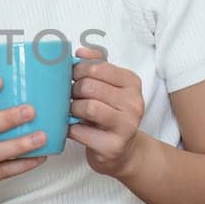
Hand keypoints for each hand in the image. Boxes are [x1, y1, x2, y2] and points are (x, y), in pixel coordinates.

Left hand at [67, 46, 148, 178]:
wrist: (123, 151)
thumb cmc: (110, 113)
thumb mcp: (108, 86)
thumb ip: (96, 65)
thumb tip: (79, 52)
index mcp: (132, 83)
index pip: (98, 67)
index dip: (78, 70)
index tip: (72, 78)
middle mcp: (134, 103)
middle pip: (90, 86)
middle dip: (73, 90)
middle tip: (70, 97)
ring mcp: (126, 126)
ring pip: (87, 107)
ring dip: (71, 109)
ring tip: (71, 111)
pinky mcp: (113, 146)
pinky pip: (80, 131)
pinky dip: (70, 128)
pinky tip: (71, 127)